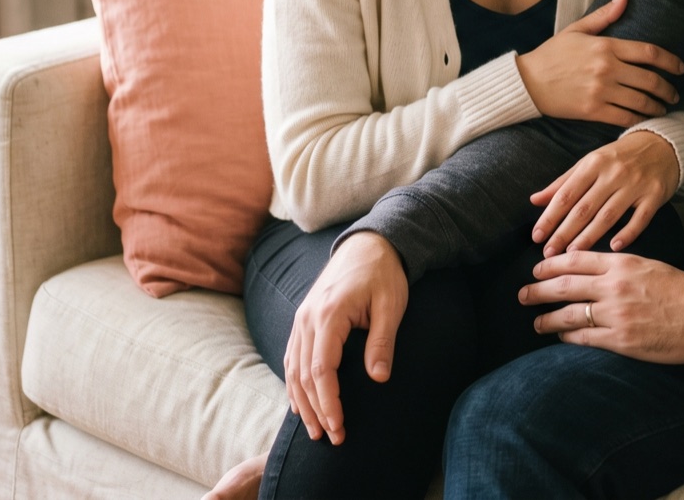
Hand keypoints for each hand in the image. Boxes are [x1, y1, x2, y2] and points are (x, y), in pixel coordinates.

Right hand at [283, 233, 406, 445]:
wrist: (369, 244)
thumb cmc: (384, 274)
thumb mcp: (391, 306)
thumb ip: (382, 343)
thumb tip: (379, 379)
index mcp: (329, 315)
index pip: (321, 370)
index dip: (328, 402)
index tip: (338, 427)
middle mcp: (308, 318)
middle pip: (302, 374)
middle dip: (315, 410)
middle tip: (331, 438)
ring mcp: (302, 317)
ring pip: (292, 368)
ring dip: (301, 401)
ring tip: (314, 430)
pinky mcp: (303, 318)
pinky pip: (291, 355)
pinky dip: (294, 382)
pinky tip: (300, 402)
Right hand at [516, 0, 683, 126]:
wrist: (528, 82)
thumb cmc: (552, 54)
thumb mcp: (577, 29)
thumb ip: (604, 15)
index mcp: (606, 46)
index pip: (649, 53)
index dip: (671, 61)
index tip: (681, 68)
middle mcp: (607, 68)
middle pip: (650, 80)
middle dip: (668, 89)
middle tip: (675, 93)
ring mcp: (601, 91)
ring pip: (641, 102)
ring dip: (658, 107)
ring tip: (663, 108)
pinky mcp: (593, 111)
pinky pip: (625, 118)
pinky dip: (639, 120)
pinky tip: (645, 120)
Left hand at [520, 251, 683, 362]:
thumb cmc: (680, 290)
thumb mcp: (648, 265)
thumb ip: (618, 266)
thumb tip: (590, 270)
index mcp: (621, 263)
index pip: (575, 260)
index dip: (551, 264)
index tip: (536, 268)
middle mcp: (614, 286)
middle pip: (564, 285)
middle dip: (538, 289)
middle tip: (522, 294)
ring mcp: (616, 313)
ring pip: (569, 314)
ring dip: (547, 318)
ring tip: (535, 322)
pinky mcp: (621, 339)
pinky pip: (585, 338)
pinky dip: (568, 338)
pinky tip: (560, 337)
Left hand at [530, 130, 679, 255]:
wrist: (662, 145)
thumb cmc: (619, 157)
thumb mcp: (590, 162)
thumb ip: (564, 182)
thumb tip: (535, 200)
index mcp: (593, 163)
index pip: (567, 194)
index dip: (550, 216)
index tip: (537, 236)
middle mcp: (613, 173)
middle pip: (584, 208)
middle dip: (564, 232)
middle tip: (548, 252)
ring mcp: (635, 184)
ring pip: (608, 215)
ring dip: (588, 237)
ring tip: (572, 254)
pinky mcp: (655, 194)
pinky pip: (640, 218)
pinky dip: (627, 233)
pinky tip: (613, 248)